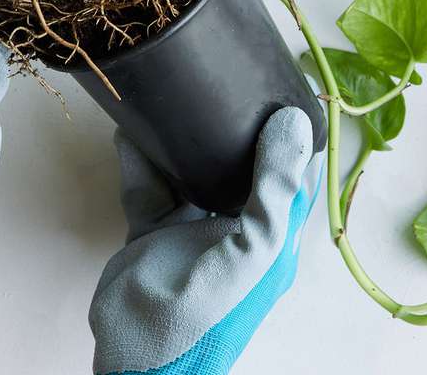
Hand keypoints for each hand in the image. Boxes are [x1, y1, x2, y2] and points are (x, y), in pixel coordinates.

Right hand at [89, 106, 321, 373]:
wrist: (138, 357)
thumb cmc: (209, 314)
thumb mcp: (255, 252)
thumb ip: (276, 191)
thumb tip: (294, 122)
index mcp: (274, 239)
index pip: (293, 177)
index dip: (293, 134)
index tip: (284, 85)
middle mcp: (238, 231)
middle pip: (242, 167)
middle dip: (235, 126)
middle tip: (225, 79)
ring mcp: (194, 232)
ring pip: (193, 173)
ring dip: (184, 141)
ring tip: (177, 97)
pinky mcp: (154, 235)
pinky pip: (151, 189)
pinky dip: (141, 162)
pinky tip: (132, 132)